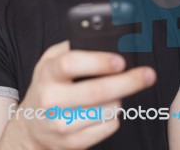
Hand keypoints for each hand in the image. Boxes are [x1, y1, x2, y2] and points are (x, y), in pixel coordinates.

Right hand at [0, 40, 155, 149]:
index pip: (71, 64)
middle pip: (96, 91)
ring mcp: (60, 123)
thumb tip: (104, 39)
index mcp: (47, 72)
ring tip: (115, 91)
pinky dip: (114, 116)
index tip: (121, 61)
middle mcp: (51, 99)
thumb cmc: (47, 85)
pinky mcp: (72, 143)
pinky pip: (107, 128)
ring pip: (106, 111)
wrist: (30, 126)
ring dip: (119, 98)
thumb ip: (71, 47)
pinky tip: (106, 108)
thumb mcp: (50, 60)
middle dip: (128, 82)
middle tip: (148, 74)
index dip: (98, 61)